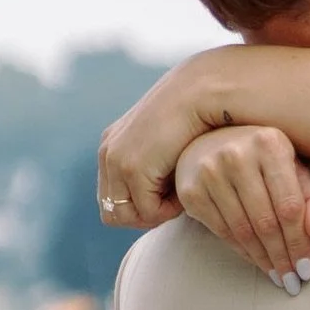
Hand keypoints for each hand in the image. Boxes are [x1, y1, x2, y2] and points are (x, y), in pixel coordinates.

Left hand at [97, 53, 231, 228]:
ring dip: (156, 214)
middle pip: (113, 213)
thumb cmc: (196, 120)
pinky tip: (186, 186)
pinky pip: (148, 212)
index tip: (169, 194)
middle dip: (145, 215)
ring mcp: (115, 160)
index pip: (112, 200)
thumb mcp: (166, 148)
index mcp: (112, 147)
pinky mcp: (131, 167)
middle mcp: (107, 153)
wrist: (201, 93)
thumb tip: (160, 198)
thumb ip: (156, 170)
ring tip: (180, 194)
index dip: (141, 207)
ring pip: (127, 216)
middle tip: (173, 202)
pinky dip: (170, 208)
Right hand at [175, 126, 309, 289]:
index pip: (289, 206)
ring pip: (243, 231)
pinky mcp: (191, 191)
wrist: (210, 143)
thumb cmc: (262, 161)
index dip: (299, 242)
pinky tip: (257, 261)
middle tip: (293, 281)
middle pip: (265, 222)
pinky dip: (242, 251)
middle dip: (282, 257)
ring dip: (263, 259)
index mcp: (269, 144)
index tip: (307, 268)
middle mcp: (236, 155)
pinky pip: (222, 231)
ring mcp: (209, 172)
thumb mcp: (293, 170)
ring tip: (278, 276)